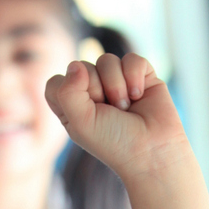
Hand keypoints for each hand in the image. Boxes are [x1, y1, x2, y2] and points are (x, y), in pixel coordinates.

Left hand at [45, 54, 188, 181]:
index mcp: (72, 108)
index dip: (68, 91)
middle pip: (81, 66)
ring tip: (125, 108)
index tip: (84, 112)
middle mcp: (92, 93)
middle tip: (109, 112)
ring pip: (107, 60)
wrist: (153, 150)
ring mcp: (116, 82)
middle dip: (96, 89)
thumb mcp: (82, 123)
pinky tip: (139, 95)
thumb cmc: (115, 143)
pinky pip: (131, 59)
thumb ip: (68, 92)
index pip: (56, 83)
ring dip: (116, 85)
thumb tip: (75, 65)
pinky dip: (135, 76)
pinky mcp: (140, 75)